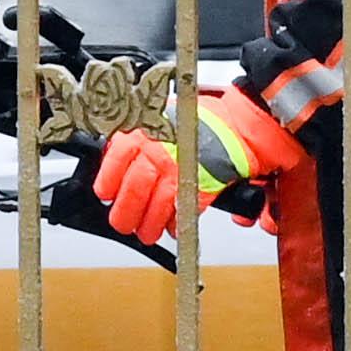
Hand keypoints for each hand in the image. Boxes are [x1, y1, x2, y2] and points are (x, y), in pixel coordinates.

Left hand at [88, 89, 293, 248]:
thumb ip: (146, 137)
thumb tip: (124, 156)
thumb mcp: (168, 118)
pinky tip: (172, 227)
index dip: (108, 180)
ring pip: (155, 202)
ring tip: (146, 233)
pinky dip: (176, 221)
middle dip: (125, 211)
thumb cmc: (211, 119)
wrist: (246, 120)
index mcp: (150, 129)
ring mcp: (182, 167)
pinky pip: (182, 208)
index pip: (117, 156)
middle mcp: (162, 148)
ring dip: (148, 222)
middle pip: (133, 187)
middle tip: (122, 223)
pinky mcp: (204, 183)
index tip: (104, 193)